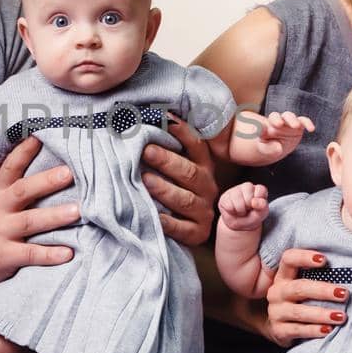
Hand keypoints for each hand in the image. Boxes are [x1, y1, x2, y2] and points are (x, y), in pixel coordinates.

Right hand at [0, 136, 79, 288]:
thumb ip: (15, 187)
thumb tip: (46, 164)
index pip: (10, 167)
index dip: (25, 151)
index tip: (41, 137)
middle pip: (23, 191)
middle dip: (46, 181)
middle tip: (69, 173)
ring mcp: (1, 232)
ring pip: (30, 222)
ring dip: (54, 216)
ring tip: (77, 211)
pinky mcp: (4, 256)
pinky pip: (30, 254)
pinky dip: (50, 254)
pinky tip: (68, 253)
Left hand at [142, 115, 216, 245]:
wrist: (188, 227)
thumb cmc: (174, 188)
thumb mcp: (174, 166)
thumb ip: (165, 146)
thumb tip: (150, 119)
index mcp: (203, 166)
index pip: (196, 146)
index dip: (183, 132)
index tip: (166, 119)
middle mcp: (206, 187)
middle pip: (189, 172)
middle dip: (167, 161)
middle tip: (146, 151)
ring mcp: (203, 211)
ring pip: (185, 199)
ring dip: (165, 189)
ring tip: (145, 180)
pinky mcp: (197, 233)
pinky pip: (182, 229)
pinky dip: (168, 222)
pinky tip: (154, 216)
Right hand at [217, 182, 268, 231]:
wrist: (239, 225)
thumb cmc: (252, 217)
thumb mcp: (261, 214)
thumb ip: (261, 207)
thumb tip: (254, 201)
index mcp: (258, 190)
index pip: (261, 190)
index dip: (259, 201)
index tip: (257, 207)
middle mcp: (247, 187)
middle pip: (248, 195)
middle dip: (248, 207)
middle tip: (247, 210)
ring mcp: (235, 190)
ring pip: (237, 198)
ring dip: (240, 210)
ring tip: (241, 211)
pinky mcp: (225, 197)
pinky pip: (228, 204)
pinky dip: (232, 211)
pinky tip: (233, 211)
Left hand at [240, 111, 314, 164]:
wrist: (276, 148)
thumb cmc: (267, 148)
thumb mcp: (265, 150)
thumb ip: (268, 149)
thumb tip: (279, 147)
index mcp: (264, 126)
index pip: (262, 124)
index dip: (262, 125)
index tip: (262, 129)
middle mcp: (275, 121)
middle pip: (275, 116)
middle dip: (276, 119)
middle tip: (278, 124)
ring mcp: (287, 122)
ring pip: (289, 116)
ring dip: (292, 120)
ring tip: (295, 126)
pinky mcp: (298, 125)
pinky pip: (303, 121)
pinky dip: (307, 123)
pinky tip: (311, 129)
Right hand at [262, 248, 348, 346]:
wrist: (279, 328)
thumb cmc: (299, 301)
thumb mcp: (302, 286)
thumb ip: (317, 277)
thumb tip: (350, 270)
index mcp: (282, 276)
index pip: (288, 259)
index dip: (304, 258)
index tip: (324, 260)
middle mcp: (277, 292)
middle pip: (298, 288)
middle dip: (323, 291)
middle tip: (344, 294)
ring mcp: (276, 312)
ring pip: (299, 312)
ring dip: (322, 314)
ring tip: (341, 316)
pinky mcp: (279, 331)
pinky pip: (298, 330)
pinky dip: (314, 330)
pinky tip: (328, 330)